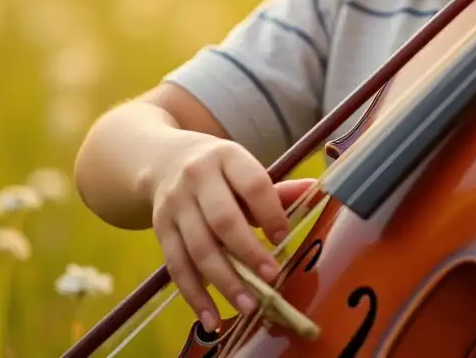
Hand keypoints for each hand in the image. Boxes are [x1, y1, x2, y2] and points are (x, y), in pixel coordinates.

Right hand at [147, 133, 315, 331]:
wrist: (165, 162)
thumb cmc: (219, 172)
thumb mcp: (243, 169)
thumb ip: (276, 189)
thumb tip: (314, 190)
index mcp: (227, 157)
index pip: (252, 184)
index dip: (270, 211)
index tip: (283, 238)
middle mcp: (197, 178)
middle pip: (222, 219)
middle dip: (248, 251)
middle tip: (270, 278)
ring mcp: (175, 205)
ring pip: (199, 248)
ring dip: (225, 281)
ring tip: (248, 306)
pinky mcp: (160, 230)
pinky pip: (177, 267)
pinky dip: (195, 296)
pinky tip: (213, 318)